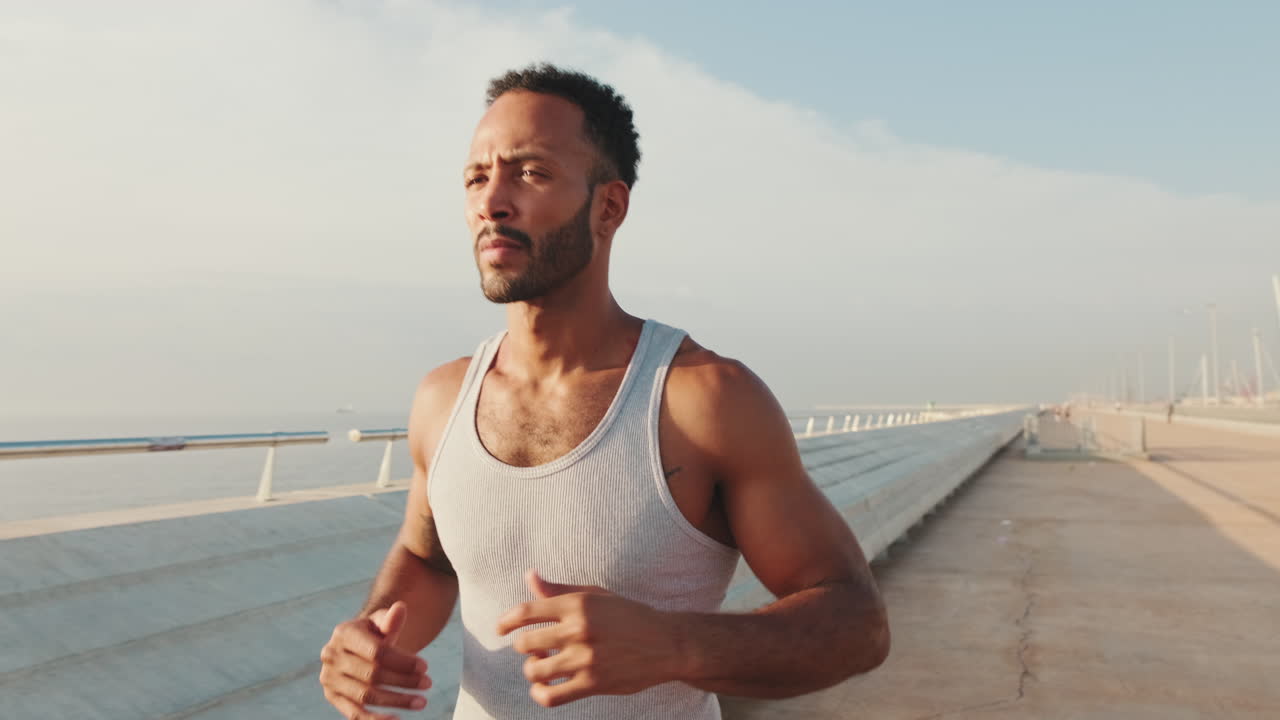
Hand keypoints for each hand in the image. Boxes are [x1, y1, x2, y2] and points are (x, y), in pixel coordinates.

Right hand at [319, 601, 431, 718]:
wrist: (356, 646)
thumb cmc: (374, 633)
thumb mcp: (382, 622)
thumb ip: (391, 619)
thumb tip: (401, 608)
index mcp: (344, 633)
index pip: (376, 652)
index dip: (402, 661)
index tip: (425, 667)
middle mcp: (331, 656)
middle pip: (372, 675)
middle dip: (403, 681)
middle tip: (428, 684)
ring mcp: (329, 678)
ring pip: (366, 696)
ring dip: (396, 701)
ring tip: (421, 702)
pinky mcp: (332, 696)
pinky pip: (354, 713)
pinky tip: (397, 719)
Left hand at [497, 569, 684, 707]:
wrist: (667, 643)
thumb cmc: (629, 616)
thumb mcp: (597, 595)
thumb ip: (559, 590)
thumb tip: (529, 576)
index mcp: (578, 604)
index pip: (526, 611)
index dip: (506, 621)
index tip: (500, 628)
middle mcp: (579, 630)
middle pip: (525, 643)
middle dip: (523, 647)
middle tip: (532, 649)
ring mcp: (585, 658)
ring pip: (535, 671)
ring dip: (532, 670)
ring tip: (541, 667)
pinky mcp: (593, 683)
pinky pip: (551, 696)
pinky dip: (540, 695)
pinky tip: (543, 689)